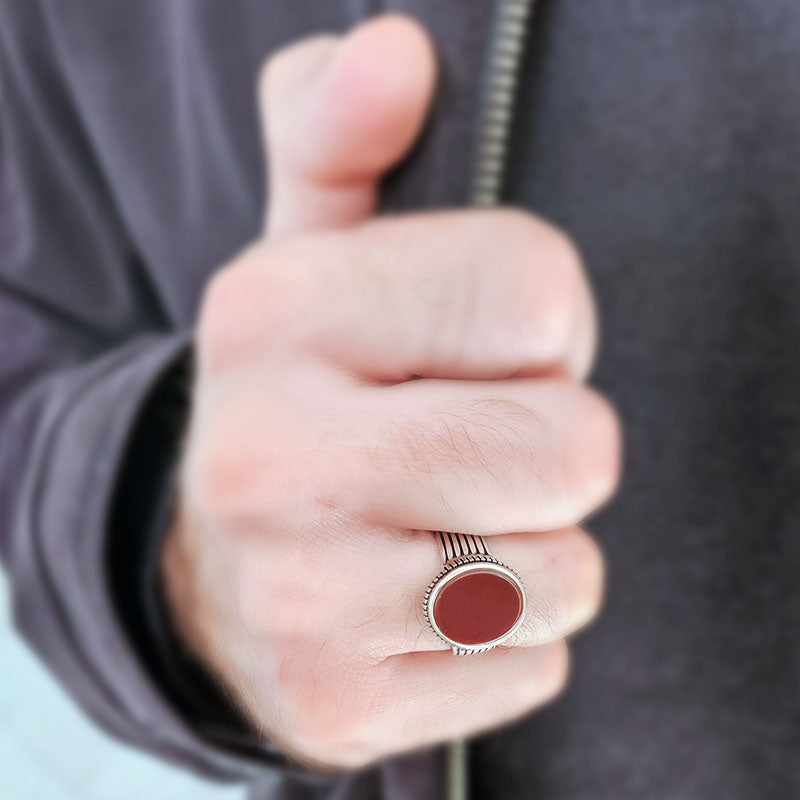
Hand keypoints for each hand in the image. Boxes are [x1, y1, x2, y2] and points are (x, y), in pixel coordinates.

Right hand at [163, 15, 620, 769]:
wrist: (215, 576)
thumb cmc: (299, 403)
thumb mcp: (309, 259)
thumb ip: (341, 134)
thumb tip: (394, 49)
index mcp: (274, 317)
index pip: (540, 290)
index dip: (542, 327)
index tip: (474, 353)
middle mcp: (272, 460)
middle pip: (575, 447)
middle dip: (549, 447)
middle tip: (467, 451)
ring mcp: (304, 600)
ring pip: (564, 576)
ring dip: (530, 550)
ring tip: (438, 531)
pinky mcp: (341, 704)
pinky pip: (532, 668)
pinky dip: (502, 640)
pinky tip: (419, 612)